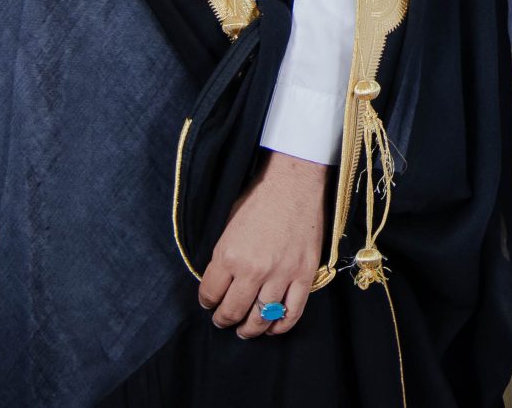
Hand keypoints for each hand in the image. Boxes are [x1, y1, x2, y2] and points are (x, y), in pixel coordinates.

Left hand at [198, 151, 326, 338]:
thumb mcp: (227, 226)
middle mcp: (253, 269)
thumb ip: (223, 257)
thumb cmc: (258, 198)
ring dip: (250, 329)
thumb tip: (219, 282)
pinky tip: (273, 327)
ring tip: (246, 329)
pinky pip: (292, 312)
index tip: (210, 303)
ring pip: (261, 318)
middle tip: (223, 320)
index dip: (207, 302)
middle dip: (223, 320)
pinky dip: (281, 326)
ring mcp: (281, 274)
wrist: (294, 182)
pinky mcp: (304, 274)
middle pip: (232, 312)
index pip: (210, 294)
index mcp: (229, 255)